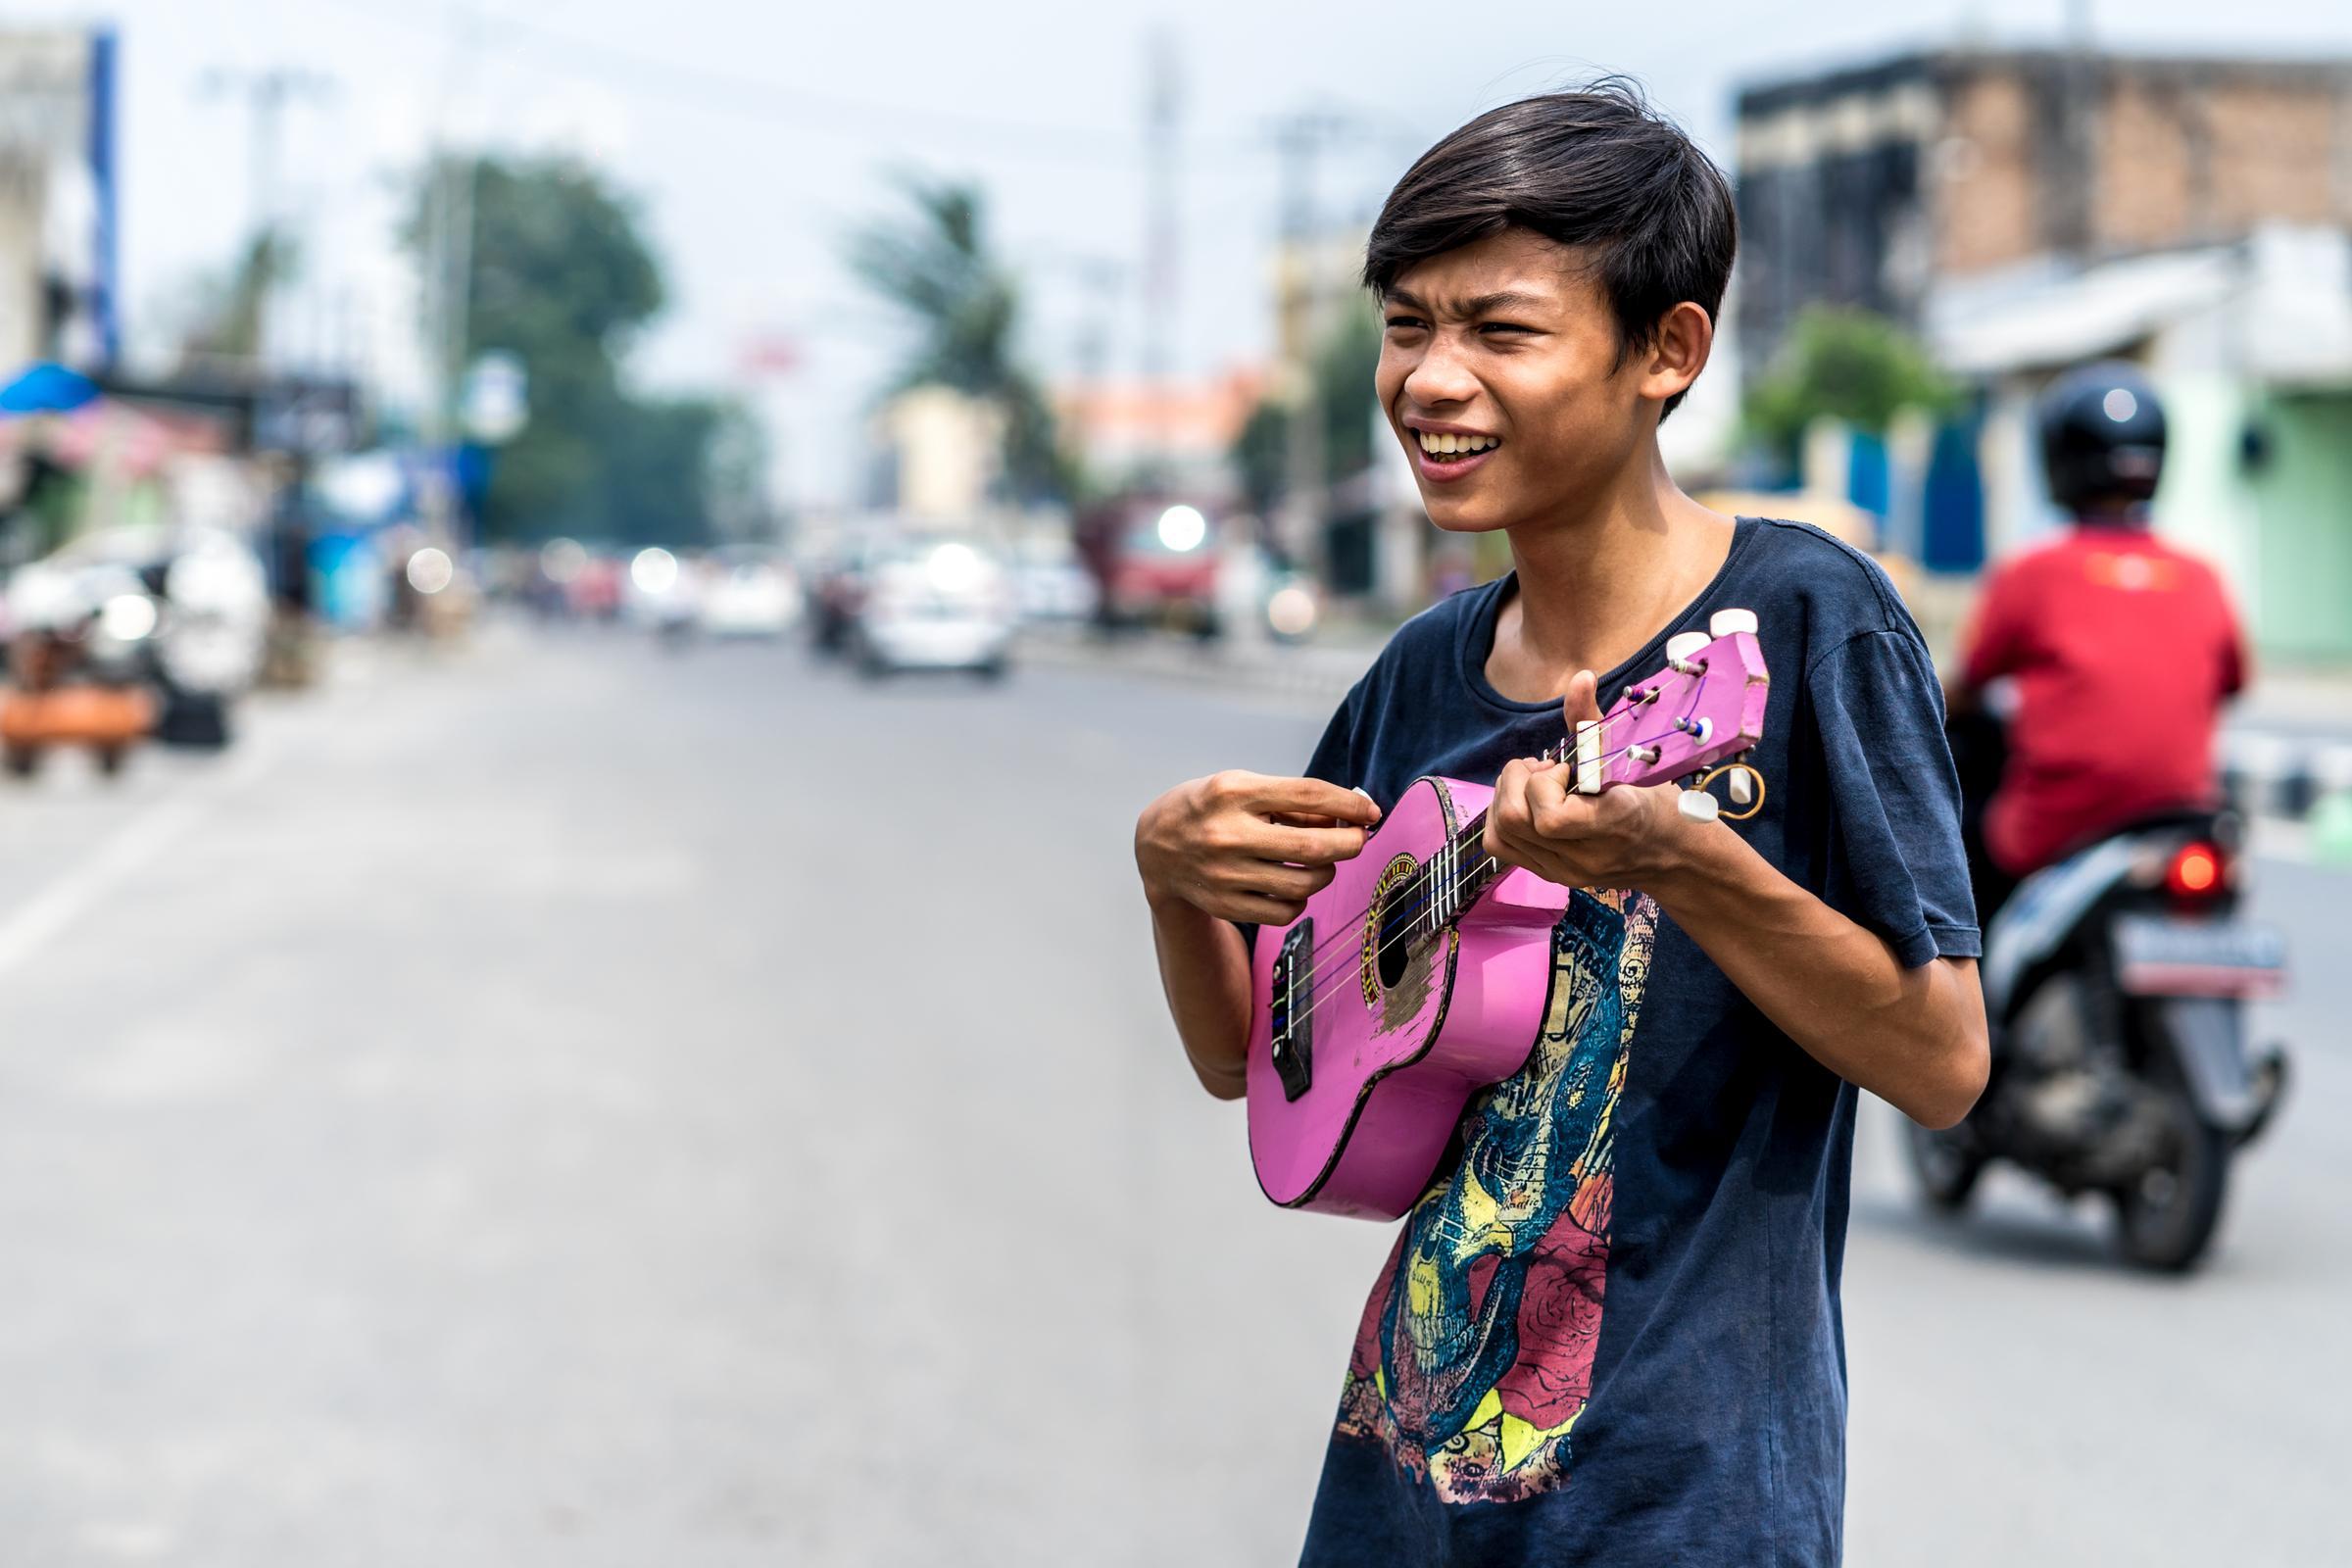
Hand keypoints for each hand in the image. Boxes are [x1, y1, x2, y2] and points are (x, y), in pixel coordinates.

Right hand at [1135, 771, 1380, 924]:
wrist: (1156, 846)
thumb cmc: (1211, 808)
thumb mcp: (1243, 787)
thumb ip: (1292, 802)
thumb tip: (1348, 818)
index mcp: (1234, 793)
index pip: (1308, 795)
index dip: (1349, 804)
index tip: (1371, 810)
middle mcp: (1228, 834)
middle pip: (1313, 846)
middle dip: (1350, 843)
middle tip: (1359, 839)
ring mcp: (1225, 874)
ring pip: (1305, 883)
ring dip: (1327, 872)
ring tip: (1322, 861)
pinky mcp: (1225, 904)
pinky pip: (1285, 911)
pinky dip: (1301, 899)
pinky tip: (1295, 885)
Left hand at [1482, 671, 1706, 893]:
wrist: (1674, 855)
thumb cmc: (1656, 802)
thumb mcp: (1633, 760)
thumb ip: (1594, 722)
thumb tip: (1581, 677)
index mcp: (1611, 827)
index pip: (1548, 818)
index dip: (1544, 784)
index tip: (1567, 767)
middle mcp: (1581, 858)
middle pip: (1513, 821)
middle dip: (1518, 781)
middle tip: (1546, 768)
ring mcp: (1561, 872)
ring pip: (1499, 833)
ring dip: (1507, 795)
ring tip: (1536, 782)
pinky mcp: (1548, 875)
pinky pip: (1501, 846)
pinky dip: (1502, 815)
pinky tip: (1528, 800)